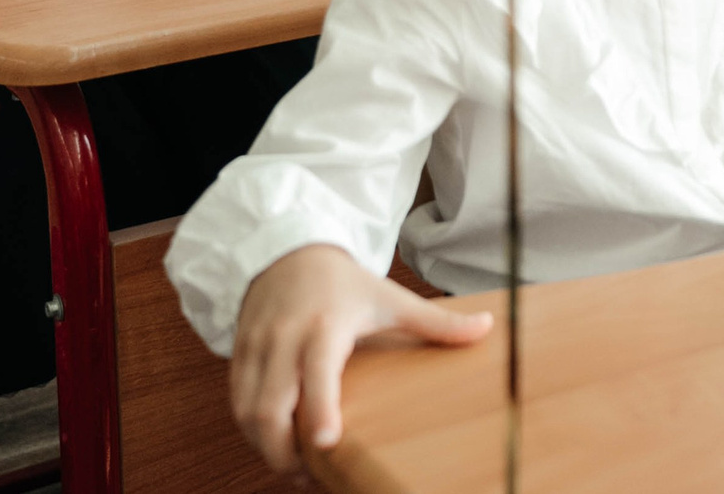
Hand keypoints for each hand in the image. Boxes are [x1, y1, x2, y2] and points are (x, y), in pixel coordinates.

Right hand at [229, 244, 492, 473]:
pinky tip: (276, 445)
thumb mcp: (390, 298)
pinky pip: (235, 404)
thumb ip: (436, 323)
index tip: (327, 442)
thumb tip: (488, 328)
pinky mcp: (238, 356)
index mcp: (324, 325)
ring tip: (296, 468)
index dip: (319, 408)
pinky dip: (251, 432)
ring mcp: (256, 349)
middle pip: (270, 406)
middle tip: (312, 475)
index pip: (317, 371)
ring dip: (267, 448)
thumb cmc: (343, 283)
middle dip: (284, 450)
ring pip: (247, 412)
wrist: (288, 251)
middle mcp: (284, 339)